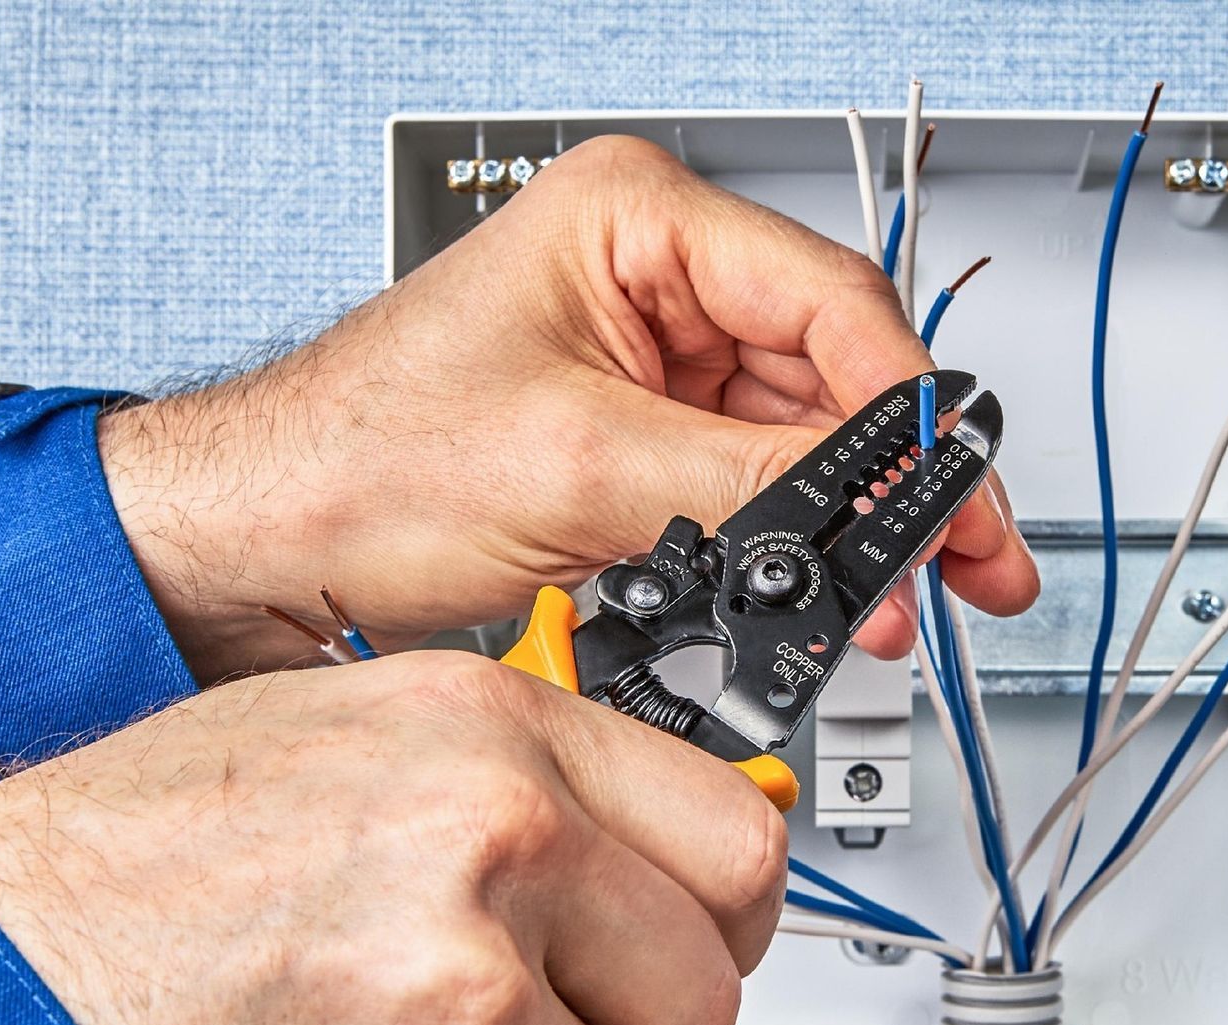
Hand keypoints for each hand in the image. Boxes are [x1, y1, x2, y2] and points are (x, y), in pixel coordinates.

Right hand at [0, 650, 787, 1024]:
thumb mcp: (352, 743)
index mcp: (490, 731)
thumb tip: (653, 839)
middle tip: (517, 1017)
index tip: (705, 935)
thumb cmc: (142, 864)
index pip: (735, 838)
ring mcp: (459, 987)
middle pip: (698, 992)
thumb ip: (517, 781)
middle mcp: (493, 840)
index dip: (724, 911)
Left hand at [100, 134, 1037, 682]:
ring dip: (847, 526)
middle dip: (892, 480)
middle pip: (831, 372)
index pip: (826, 300)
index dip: (902, 410)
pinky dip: (787, 545)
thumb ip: (750, 474)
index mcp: (634, 221)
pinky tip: (819, 590)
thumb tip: (881, 495)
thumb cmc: (355, 461)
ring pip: (800, 437)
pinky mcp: (638, 436)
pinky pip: (749, 482)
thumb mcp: (578, 466)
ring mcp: (649, 361)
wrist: (264, 547)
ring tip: (890, 599)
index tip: (949, 492)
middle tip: (962, 558)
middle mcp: (651, 279)